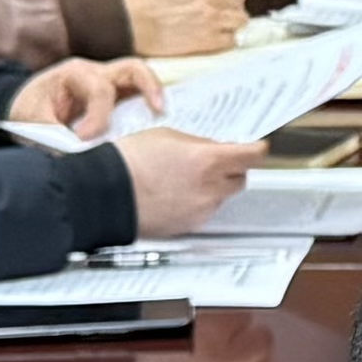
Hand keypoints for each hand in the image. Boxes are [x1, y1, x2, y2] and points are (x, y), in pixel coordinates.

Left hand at [5, 58, 166, 137]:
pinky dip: (149, 107)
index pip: (99, 91)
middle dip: (149, 87)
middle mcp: (95, 73)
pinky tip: (156, 127)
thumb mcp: (33, 124)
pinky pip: (138, 96)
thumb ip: (53, 137)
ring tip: (164, 116)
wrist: (21, 106)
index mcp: (73, 75)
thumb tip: (74, 156)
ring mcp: (108, 83)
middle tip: (159, 109)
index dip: (98, 118)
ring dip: (155, 95)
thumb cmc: (27, 112)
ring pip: (141, 78)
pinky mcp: (115, 97)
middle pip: (132, 68)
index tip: (85, 139)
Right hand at [111, 0, 249, 57]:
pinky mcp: (207, 39)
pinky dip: (221, 42)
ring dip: (227, 27)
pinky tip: (203, 40)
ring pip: (239, 24)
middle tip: (210, 16)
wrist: (123, 18)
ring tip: (207, 29)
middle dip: (229, 11)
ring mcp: (213, 16)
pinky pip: (230, 42)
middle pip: (241, 5)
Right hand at [113, 126, 265, 237]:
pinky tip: (175, 194)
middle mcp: (211, 188)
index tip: (256, 148)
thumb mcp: (167, 135)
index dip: (256, 150)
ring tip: (184, 179)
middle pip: (241, 179)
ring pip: (221, 197)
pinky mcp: (188, 226)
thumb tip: (212, 148)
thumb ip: (198, 143)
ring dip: (213, 188)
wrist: (105, 192)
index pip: (252, 156)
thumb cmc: (129, 161)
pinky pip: (203, 212)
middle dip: (232, 170)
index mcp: (209, 161)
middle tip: (215, 162)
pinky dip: (196, 203)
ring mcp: (200, 210)